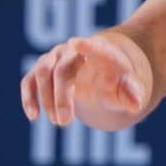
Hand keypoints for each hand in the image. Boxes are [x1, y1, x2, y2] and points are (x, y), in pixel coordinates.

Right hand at [21, 34, 147, 128]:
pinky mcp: (43, 68)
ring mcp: (55, 56)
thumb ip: (132, 94)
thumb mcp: (127, 88)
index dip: (88, 47)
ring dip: (47, 99)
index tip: (79, 43)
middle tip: (64, 122)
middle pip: (62, 69)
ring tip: (59, 122)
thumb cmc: (116, 80)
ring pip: (42, 72)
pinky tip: (33, 116)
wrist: (101, 74)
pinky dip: (29, 97)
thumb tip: (136, 104)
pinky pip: (29, 80)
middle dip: (61, 97)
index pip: (95, 49)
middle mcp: (74, 49)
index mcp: (100, 51)